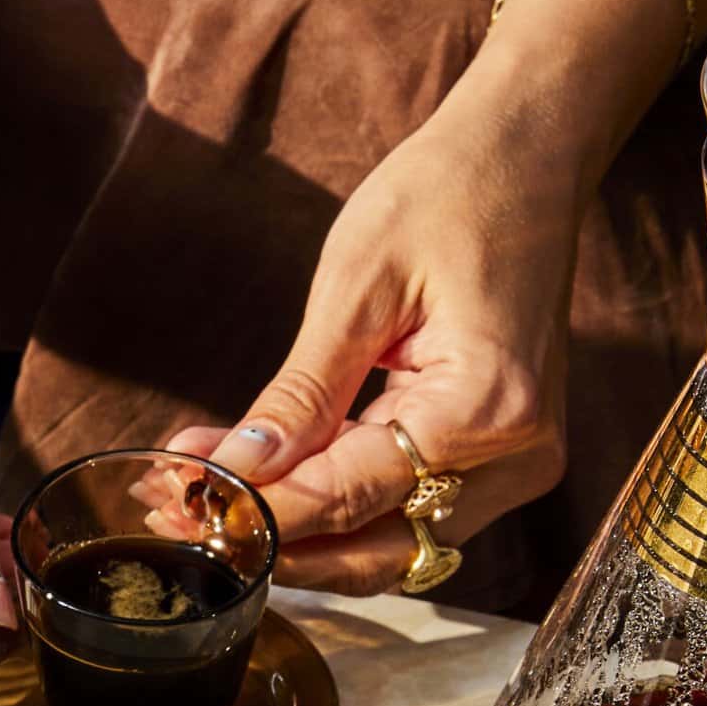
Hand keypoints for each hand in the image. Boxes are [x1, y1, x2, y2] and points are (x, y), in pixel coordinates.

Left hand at [168, 87, 578, 590]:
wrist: (528, 155)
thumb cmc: (447, 195)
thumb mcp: (356, 288)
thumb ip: (299, 397)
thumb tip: (235, 475)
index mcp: (485, 410)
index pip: (349, 497)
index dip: (258, 514)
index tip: (178, 512)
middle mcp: (514, 458)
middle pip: (375, 550)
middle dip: (274, 544)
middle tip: (181, 519)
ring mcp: (514, 467)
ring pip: (389, 545)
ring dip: (298, 533)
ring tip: (205, 496)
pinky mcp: (498, 460)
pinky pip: (406, 508)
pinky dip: (335, 504)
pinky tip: (265, 476)